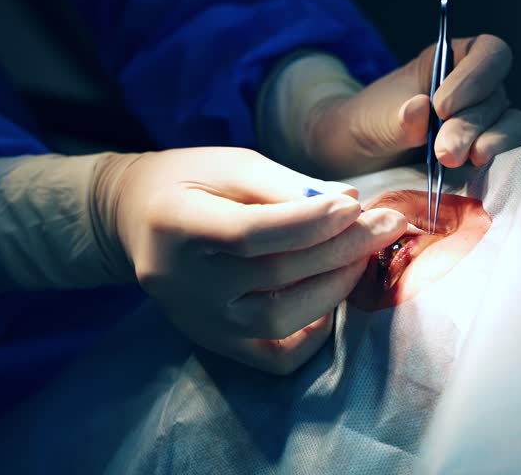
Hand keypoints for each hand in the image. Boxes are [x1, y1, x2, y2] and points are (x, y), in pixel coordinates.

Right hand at [103, 147, 406, 373]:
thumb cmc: (189, 181)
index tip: (355, 204)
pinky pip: (274, 356)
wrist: (134, 219)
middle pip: (274, 274)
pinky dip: (313, 334)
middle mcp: (181, 282)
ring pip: (279, 320)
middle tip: (387, 223)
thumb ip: (287, 184)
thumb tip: (350, 202)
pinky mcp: (214, 342)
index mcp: (176, 224)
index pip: (251, 233)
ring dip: (335, 287)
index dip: (310, 221)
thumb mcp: (231, 163)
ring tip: (363, 255)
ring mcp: (197, 320)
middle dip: (342, 248)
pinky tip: (331, 298)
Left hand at [304, 35, 520, 177]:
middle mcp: (479, 88)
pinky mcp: (488, 153)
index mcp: (453, 60)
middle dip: (469, 125)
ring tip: (457, 161)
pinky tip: (475, 171)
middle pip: (496, 97)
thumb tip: (420, 108)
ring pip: (512, 124)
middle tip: (443, 152)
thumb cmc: (372, 123)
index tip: (441, 106)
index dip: (475, 77)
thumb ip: (398, 118)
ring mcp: (488, 121)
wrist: (365, 157)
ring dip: (489, 143)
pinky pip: (510, 153)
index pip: (489, 53)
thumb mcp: (376, 119)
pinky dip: (497, 161)